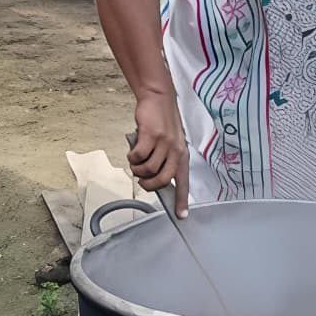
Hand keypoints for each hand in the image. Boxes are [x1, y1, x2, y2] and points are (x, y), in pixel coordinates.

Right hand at [129, 90, 189, 217]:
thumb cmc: (162, 123)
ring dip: (137, 169)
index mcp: (182, 155)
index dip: (181, 200)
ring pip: (148, 169)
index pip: (183, 182)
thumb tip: (152, 178)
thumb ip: (163, 159)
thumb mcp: (169, 143)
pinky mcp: (151, 135)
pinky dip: (132, 157)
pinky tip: (132, 152)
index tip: (181, 216)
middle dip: (149, 185)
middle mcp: (176, 151)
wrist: (158, 99)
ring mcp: (164, 143)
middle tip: (142, 181)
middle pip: (163, 180)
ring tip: (135, 162)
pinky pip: (138, 156)